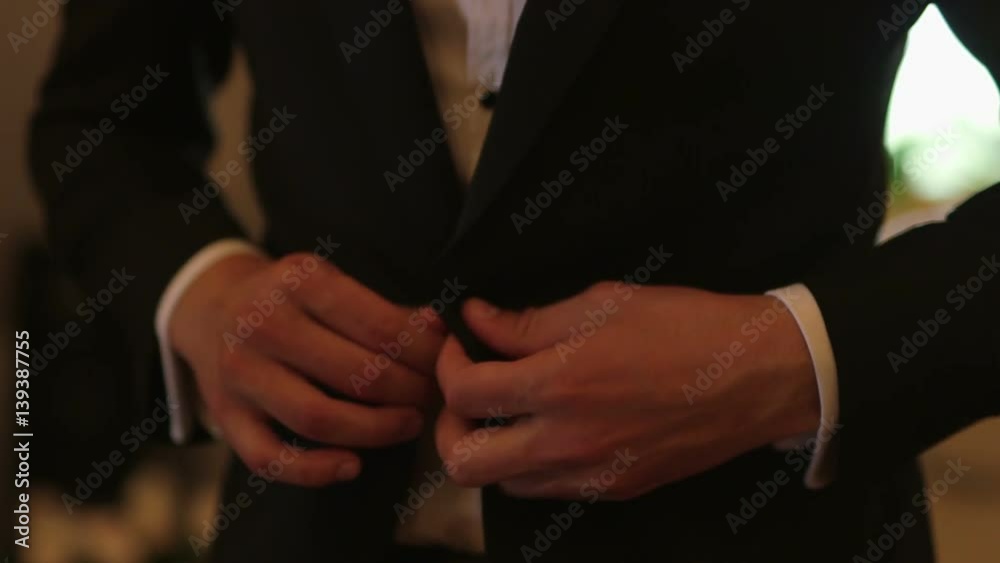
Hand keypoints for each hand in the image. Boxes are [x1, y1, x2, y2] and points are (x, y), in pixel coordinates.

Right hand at [170, 252, 445, 485]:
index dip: (424, 352)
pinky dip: (315, 471)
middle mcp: (265, 324)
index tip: (447, 363)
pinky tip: (353, 466)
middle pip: (357, 374)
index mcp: (299, 280)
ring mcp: (240, 372)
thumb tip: (438, 333)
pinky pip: (270, 458)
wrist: (209, 307)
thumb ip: (384, 310)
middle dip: (410, 392)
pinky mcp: (226, 415)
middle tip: (432, 397)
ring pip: (318, 418)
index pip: (379, 325)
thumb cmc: (289, 299)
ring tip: (409, 424)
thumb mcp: (328, 283)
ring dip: (376, 431)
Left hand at [435, 283, 819, 499]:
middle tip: (467, 391)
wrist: (758, 376)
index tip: (461, 341)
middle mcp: (566, 441)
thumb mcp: (603, 304)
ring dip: (489, 446)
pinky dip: (530, 462)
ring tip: (508, 408)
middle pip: (463, 461)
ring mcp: (591, 474)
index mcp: (560, 384)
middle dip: (447, 424)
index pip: (466, 391)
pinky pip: (547, 489)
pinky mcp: (614, 489)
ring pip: (501, 483)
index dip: (449, 362)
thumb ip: (530, 321)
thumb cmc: (685, 327)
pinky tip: (549, 427)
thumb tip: (478, 320)